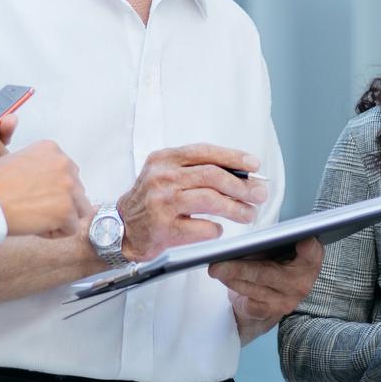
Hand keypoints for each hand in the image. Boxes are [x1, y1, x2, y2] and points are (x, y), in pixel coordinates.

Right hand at [0, 141, 93, 237]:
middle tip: (34, 209)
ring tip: (35, 218)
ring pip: (78, 209)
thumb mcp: (15, 161)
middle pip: (76, 190)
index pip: (67, 173)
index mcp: (51, 149)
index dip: (51, 189)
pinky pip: (70, 229)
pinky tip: (33, 226)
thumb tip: (51, 186)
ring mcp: (67, 187)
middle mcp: (63, 164)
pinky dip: (53, 233)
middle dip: (60, 203)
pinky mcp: (65, 210)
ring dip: (60, 218)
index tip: (33, 195)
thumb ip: (38, 168)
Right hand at [117, 144, 267, 260]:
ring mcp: (162, 203)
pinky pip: (202, 228)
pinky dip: (216, 229)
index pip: (204, 152)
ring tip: (249, 214)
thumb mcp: (167, 174)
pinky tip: (218, 229)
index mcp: (164, 159)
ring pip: (210, 200)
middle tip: (259, 194)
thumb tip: (241, 174)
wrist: (122, 228)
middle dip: (241, 185)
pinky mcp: (164, 228)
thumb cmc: (150, 201)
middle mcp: (162, 177)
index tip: (254, 165)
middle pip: (212, 175)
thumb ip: (197, 170)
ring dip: (235, 208)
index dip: (233, 157)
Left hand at [209, 238, 323, 322]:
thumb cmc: (274, 264)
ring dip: (231, 277)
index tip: (300, 239)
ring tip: (216, 269)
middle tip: (217, 263)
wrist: (270, 298)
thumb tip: (245, 243)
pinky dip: (234, 288)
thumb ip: (272, 243)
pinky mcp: (270, 313)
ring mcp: (286, 301)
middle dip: (239, 267)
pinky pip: (248, 302)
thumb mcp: (278, 250)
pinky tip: (223, 279)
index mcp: (309, 261)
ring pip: (254, 288)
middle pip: (268, 273)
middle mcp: (302, 283)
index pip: (312, 251)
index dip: (307, 246)